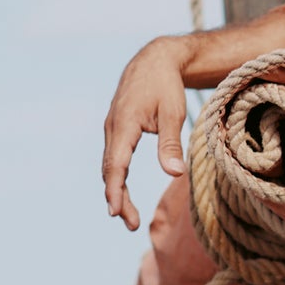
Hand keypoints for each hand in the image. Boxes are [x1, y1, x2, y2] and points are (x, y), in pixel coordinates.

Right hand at [102, 36, 192, 228]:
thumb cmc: (166, 85)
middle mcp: (112, 128)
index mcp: (124, 124)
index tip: (116, 212)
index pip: (116, 164)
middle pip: (110, 171)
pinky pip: (113, 158)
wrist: (154, 60)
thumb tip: (175, 174)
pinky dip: (117, 177)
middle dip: (118, 199)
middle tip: (130, 225)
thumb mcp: (173, 113)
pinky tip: (124, 192)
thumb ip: (170, 144)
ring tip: (128, 217)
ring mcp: (112, 128)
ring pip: (110, 166)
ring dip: (117, 191)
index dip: (116, 190)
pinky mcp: (117, 129)